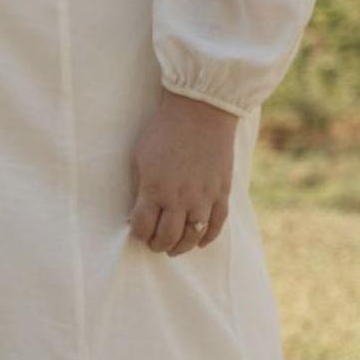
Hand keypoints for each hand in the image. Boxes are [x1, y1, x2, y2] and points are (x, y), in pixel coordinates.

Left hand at [128, 90, 238, 255]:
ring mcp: (204, 196)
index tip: (138, 231)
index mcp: (155, 189)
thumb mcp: (140, 159)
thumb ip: (140, 187)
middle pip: (167, 238)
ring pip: (192, 236)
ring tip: (174, 247)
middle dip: (157, 245)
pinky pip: (216, 224)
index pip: (142, 227)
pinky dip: (208, 237)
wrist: (201, 111)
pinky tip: (200, 241)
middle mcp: (180, 198)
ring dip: (181, 247)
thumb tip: (136, 211)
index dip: (138, 234)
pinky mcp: (222, 191)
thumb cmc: (164, 131)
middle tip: (154, 243)